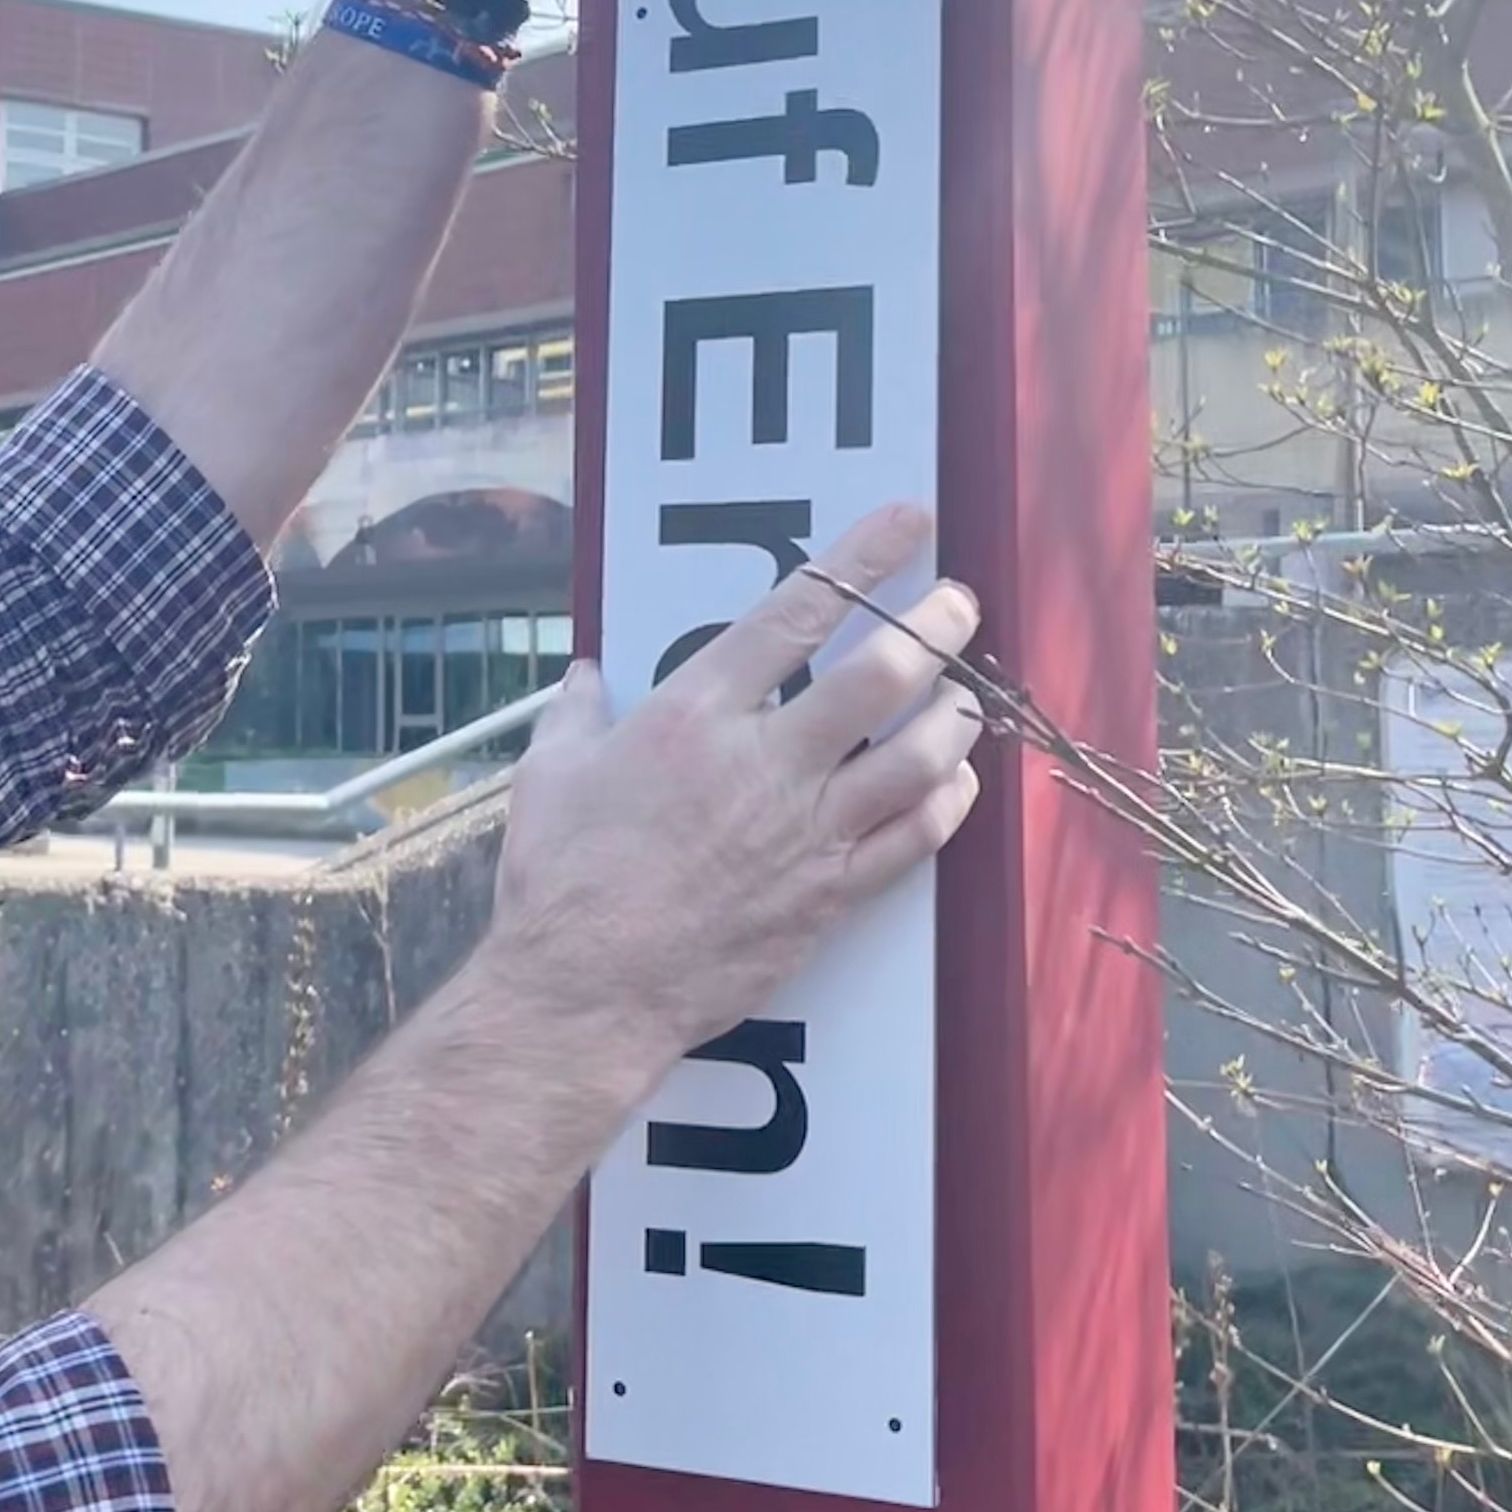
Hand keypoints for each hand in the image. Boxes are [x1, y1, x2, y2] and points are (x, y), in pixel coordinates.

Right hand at [473, 503, 981, 1121]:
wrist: (585, 991)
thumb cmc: (558, 881)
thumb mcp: (548, 774)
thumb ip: (576, 712)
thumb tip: (588, 674)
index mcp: (693, 716)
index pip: (796, 612)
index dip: (863, 556)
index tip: (908, 520)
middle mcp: (762, 763)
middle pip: (882, 674)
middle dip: (936, 626)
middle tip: (959, 603)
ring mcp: (805, 832)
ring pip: (919, 756)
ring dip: (955, 714)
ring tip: (963, 694)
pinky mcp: (828, 897)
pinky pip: (915, 839)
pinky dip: (949, 802)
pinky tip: (955, 780)